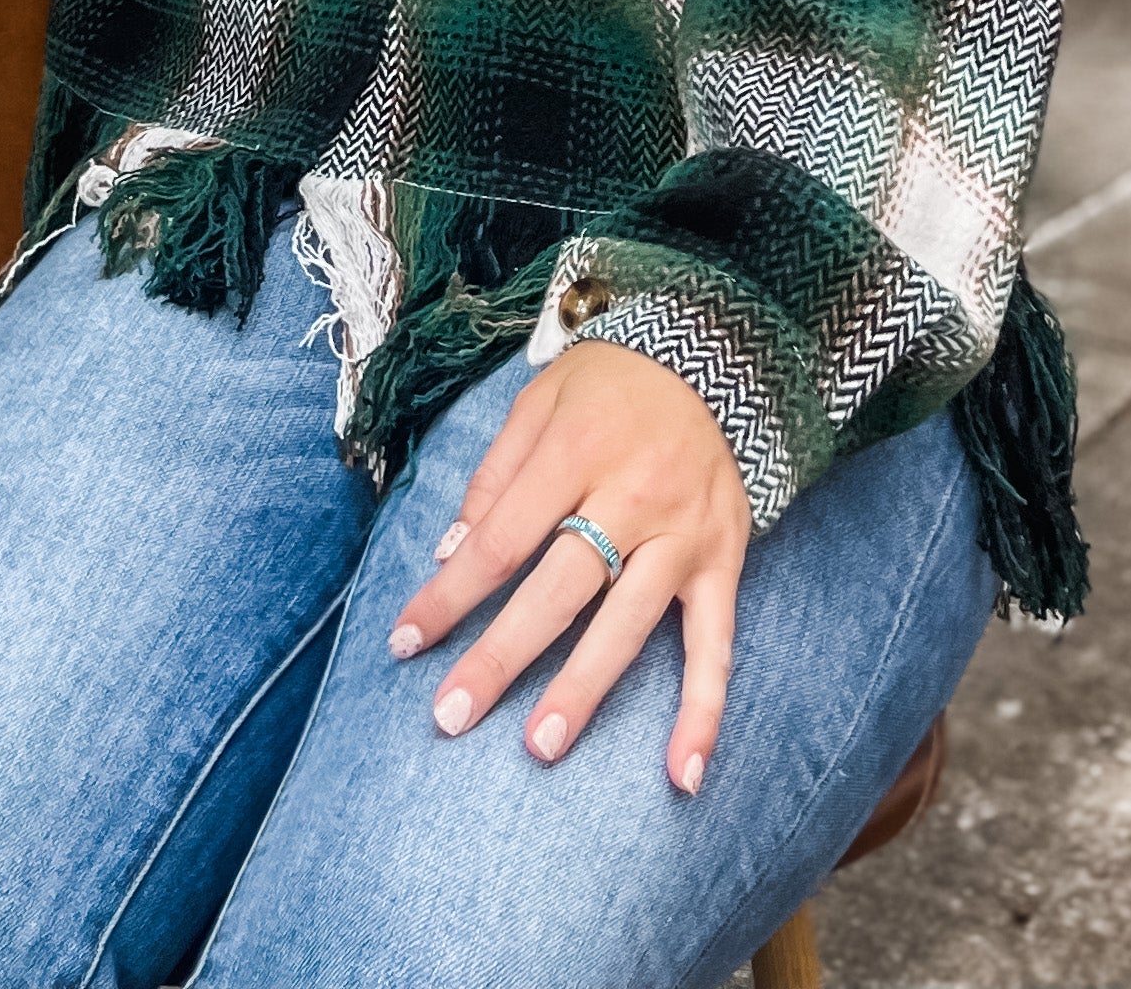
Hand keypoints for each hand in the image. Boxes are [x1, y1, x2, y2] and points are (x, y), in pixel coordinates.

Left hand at [386, 340, 749, 790]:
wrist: (713, 358)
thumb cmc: (610, 384)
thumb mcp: (540, 401)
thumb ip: (494, 477)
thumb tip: (451, 554)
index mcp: (576, 451)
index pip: (500, 538)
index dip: (450, 594)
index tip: (406, 640)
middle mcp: (631, 495)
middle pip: (558, 588)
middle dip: (501, 655)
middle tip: (451, 715)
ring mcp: (681, 534)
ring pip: (627, 623)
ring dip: (583, 688)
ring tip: (539, 745)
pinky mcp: (723, 561)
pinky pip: (716, 645)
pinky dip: (703, 710)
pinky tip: (682, 772)